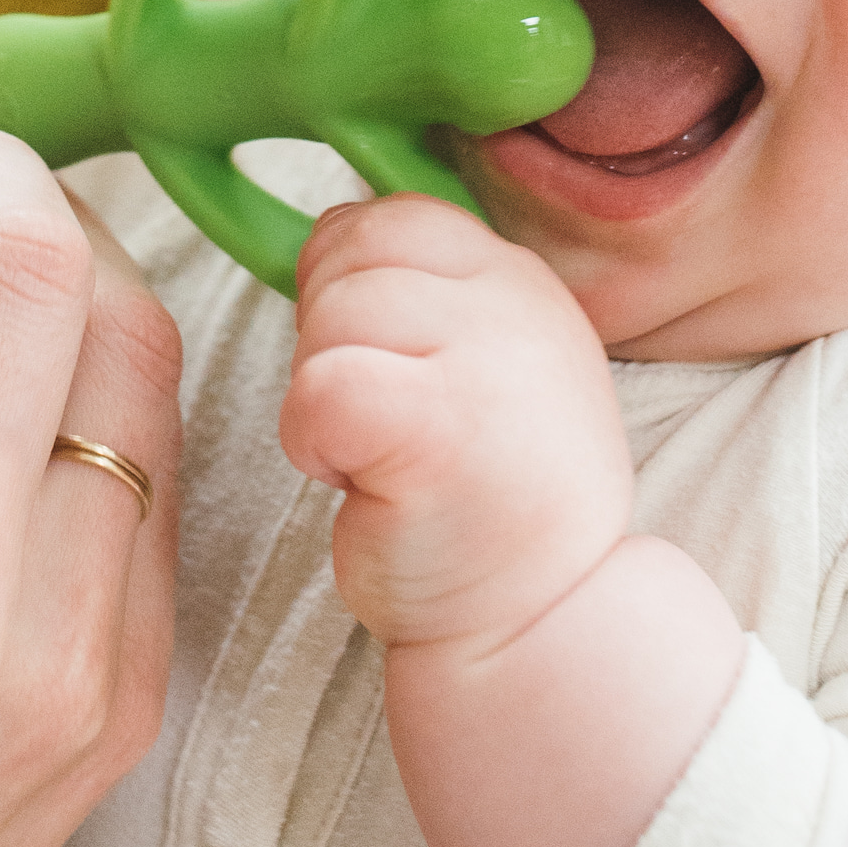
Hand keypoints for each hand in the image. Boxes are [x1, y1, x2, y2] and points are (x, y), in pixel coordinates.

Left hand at [281, 196, 632, 652]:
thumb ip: (426, 291)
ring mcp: (488, 362)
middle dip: (330, 339)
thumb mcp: (481, 366)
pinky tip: (358, 484)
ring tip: (382, 459)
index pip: (400, 215)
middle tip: (382, 425)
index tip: (379, 364)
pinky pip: (320, 386)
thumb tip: (329, 230)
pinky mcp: (439, 428)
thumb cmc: (484, 509)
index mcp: (525, 283)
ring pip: (329, 316)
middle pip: (352, 256)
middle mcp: (519, 306)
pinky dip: (310, 440)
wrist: (536, 630)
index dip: (352, 282)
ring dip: (322, 394)